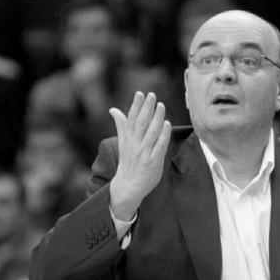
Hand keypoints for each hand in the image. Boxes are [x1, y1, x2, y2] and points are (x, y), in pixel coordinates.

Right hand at [109, 92, 170, 220]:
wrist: (128, 186)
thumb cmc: (128, 162)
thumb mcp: (122, 143)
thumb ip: (121, 125)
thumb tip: (113, 109)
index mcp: (127, 139)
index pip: (131, 119)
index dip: (136, 106)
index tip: (140, 93)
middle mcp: (135, 145)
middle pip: (141, 123)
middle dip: (146, 108)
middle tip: (152, 95)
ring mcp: (144, 154)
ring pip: (151, 133)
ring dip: (156, 118)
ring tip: (161, 105)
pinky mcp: (153, 162)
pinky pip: (159, 147)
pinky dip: (163, 135)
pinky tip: (167, 125)